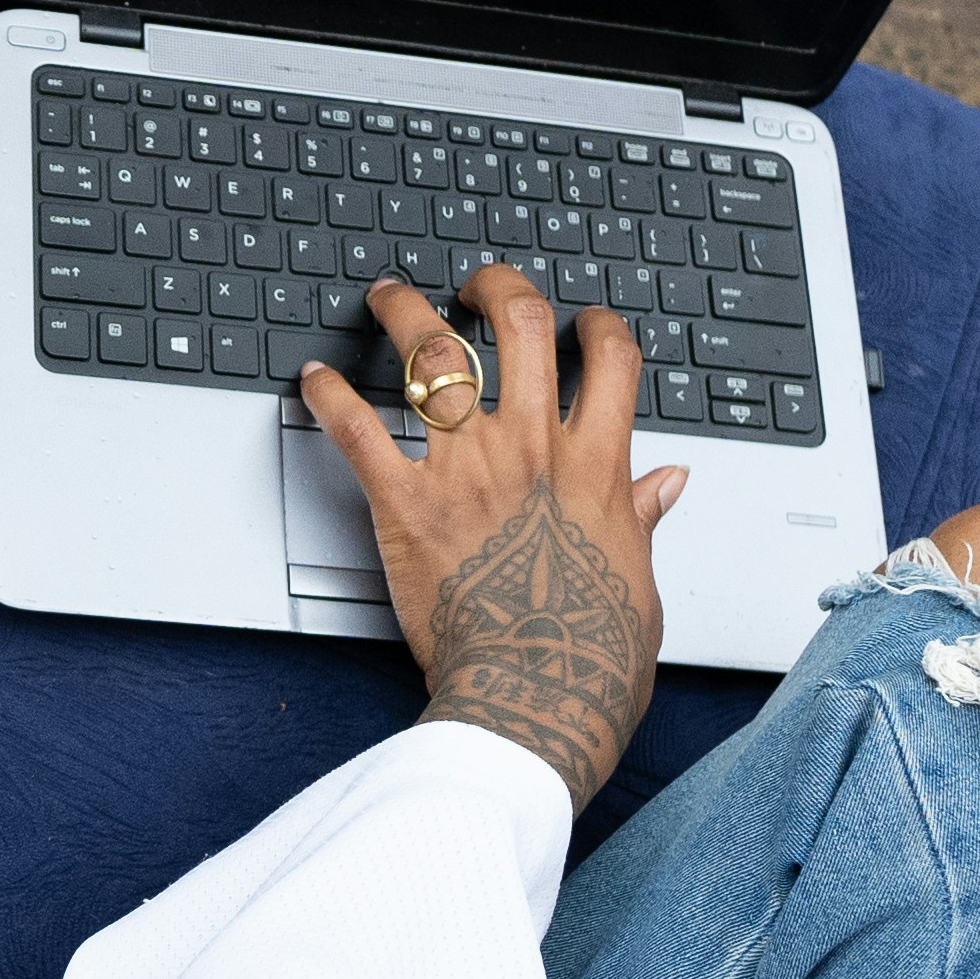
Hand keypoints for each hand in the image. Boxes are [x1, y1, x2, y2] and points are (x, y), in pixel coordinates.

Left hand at [297, 266, 688, 812]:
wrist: (535, 695)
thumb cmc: (590, 654)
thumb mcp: (637, 577)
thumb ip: (642, 517)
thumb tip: (667, 482)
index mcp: (595, 463)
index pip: (609, 360)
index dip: (597, 326)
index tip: (583, 321)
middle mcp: (531, 449)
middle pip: (520, 325)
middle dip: (496, 286)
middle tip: (476, 282)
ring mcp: (466, 469)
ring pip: (435, 356)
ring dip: (405, 313)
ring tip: (389, 294)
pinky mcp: (405, 502)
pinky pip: (358, 430)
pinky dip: (328, 396)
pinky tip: (312, 376)